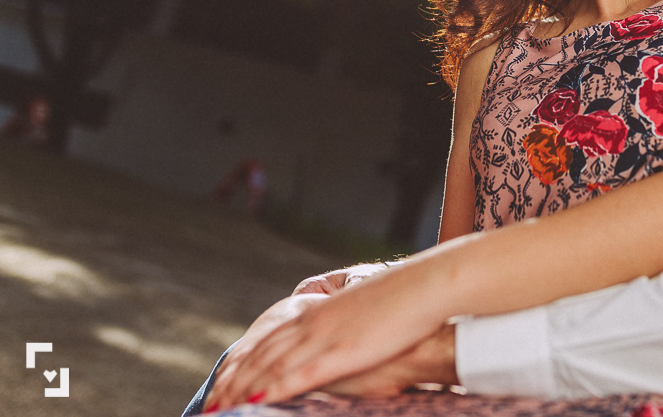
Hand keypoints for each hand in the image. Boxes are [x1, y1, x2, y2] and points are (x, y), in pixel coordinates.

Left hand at [205, 263, 445, 410]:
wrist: (424, 286)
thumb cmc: (404, 301)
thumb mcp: (366, 311)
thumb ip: (345, 326)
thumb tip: (342, 339)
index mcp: (318, 311)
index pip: (270, 339)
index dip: (245, 361)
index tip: (225, 379)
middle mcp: (312, 323)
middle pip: (262, 355)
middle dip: (233, 380)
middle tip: (209, 402)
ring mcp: (323, 338)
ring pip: (270, 367)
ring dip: (241, 390)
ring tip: (219, 408)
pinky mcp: (338, 353)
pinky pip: (297, 376)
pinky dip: (272, 390)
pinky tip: (253, 403)